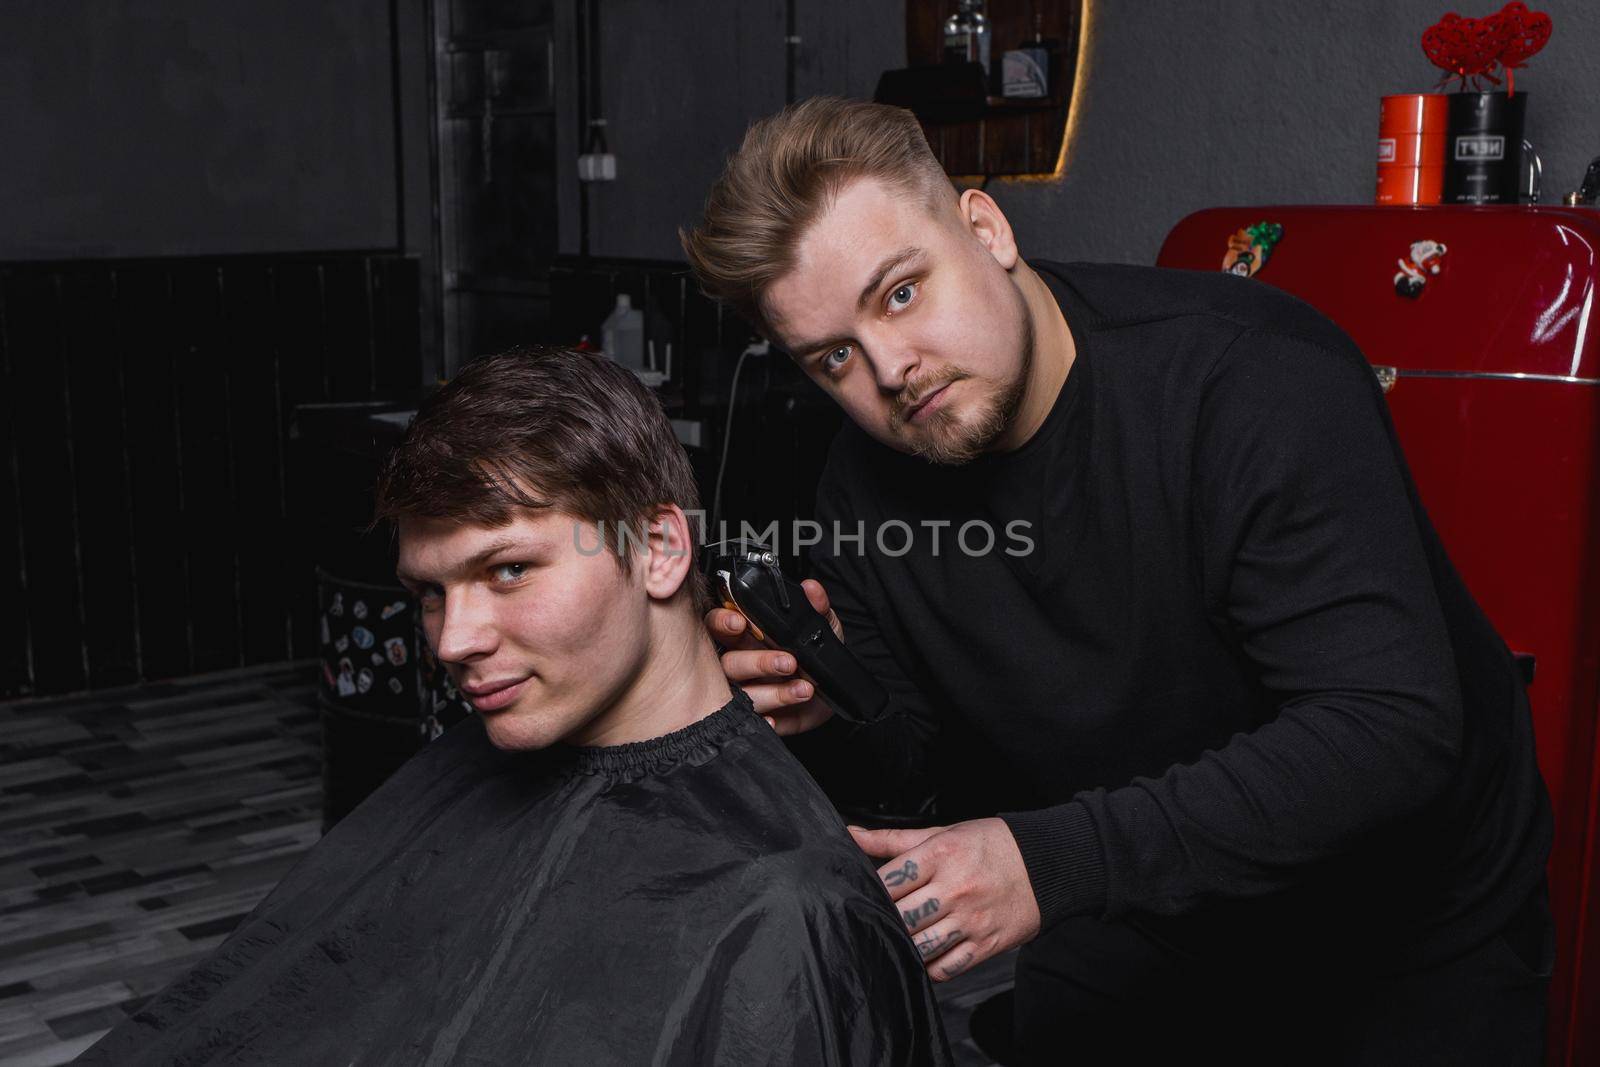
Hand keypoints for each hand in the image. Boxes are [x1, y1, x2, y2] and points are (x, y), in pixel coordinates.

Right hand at [705, 578, 839, 736]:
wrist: (829, 697)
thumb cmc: (814, 659)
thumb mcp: (823, 630)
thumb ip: (817, 608)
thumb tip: (812, 589)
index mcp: (746, 638)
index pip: (719, 625)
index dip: (723, 622)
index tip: (740, 622)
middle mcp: (739, 665)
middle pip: (728, 663)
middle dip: (757, 662)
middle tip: (788, 661)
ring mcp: (744, 693)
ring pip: (742, 694)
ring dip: (772, 692)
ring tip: (804, 688)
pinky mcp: (756, 718)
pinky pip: (752, 721)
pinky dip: (764, 721)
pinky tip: (776, 719)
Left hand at [849, 818, 1041, 981]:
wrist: (1048, 863)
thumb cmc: (990, 845)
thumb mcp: (943, 832)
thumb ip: (893, 840)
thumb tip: (851, 834)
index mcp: (942, 855)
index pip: (890, 881)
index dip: (871, 891)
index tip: (863, 894)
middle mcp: (956, 889)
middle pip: (902, 916)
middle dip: (885, 920)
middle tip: (876, 921)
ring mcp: (972, 920)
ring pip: (920, 946)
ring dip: (904, 945)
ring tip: (899, 938)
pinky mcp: (986, 945)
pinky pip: (947, 967)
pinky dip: (929, 966)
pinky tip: (924, 955)